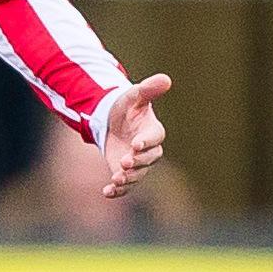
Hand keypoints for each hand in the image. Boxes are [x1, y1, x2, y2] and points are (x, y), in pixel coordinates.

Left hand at [100, 73, 171, 197]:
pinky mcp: (123, 172)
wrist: (112, 121)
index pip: (155, 138)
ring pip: (138, 175)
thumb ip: (148, 90)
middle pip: (149, 159)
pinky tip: (107, 193)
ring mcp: (136, 162)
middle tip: (125, 163)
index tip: (136, 144)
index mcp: (152, 131)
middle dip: (138, 162)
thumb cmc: (126, 107)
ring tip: (117, 179)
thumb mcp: (134, 96)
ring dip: (128, 179)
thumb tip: (165, 78)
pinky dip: (118, 191)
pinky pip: (125, 186)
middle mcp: (148, 150)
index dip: (146, 141)